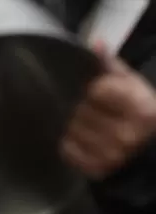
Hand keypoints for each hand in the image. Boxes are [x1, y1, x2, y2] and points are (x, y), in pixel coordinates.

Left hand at [62, 43, 155, 178]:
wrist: (150, 155)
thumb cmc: (140, 113)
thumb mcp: (133, 86)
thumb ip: (111, 65)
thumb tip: (95, 43)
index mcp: (140, 109)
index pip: (96, 90)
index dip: (92, 89)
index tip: (96, 91)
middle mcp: (126, 135)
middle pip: (81, 109)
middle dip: (83, 106)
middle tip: (92, 109)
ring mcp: (111, 156)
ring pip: (71, 129)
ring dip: (74, 124)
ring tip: (88, 124)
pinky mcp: (96, 170)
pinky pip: (67, 149)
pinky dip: (69, 143)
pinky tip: (82, 139)